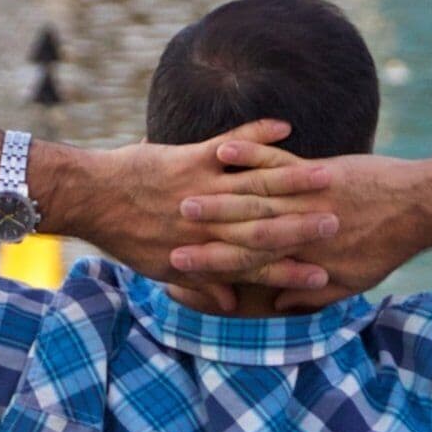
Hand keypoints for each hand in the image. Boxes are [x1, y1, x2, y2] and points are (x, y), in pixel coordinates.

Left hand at [42, 121, 327, 304]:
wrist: (90, 199)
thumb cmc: (125, 235)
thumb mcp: (162, 268)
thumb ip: (202, 286)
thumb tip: (232, 304)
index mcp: (204, 251)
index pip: (258, 264)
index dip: (293, 269)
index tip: (326, 272)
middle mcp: (208, 223)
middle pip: (266, 225)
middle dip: (306, 225)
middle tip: (341, 224)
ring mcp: (202, 188)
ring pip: (256, 185)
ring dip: (294, 179)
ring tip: (328, 178)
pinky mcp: (191, 158)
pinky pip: (231, 144)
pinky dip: (258, 135)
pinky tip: (285, 126)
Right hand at [167, 144, 429, 306]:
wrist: (420, 209)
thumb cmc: (388, 244)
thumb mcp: (351, 279)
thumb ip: (313, 293)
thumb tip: (283, 305)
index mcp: (298, 256)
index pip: (241, 265)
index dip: (204, 265)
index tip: (171, 264)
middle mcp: (294, 228)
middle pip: (235, 228)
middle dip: (196, 227)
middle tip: (163, 224)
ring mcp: (303, 196)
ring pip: (250, 195)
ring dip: (214, 193)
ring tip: (180, 190)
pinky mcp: (314, 169)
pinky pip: (274, 159)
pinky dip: (248, 152)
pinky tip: (224, 149)